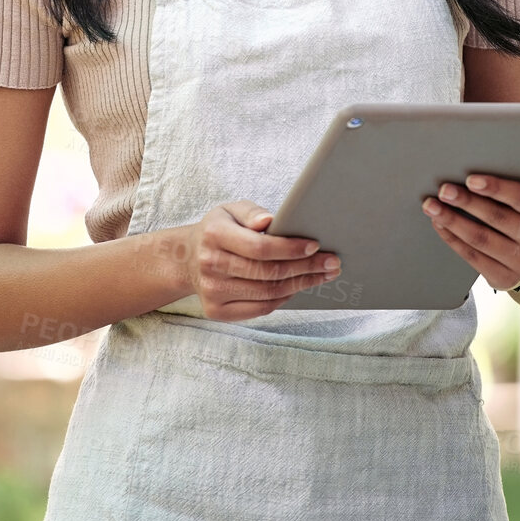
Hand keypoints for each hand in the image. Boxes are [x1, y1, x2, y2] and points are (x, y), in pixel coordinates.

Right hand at [179, 202, 342, 321]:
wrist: (187, 259)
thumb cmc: (219, 230)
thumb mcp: (231, 210)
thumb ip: (251, 212)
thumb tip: (270, 220)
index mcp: (214, 234)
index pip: (259, 247)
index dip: (290, 248)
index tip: (315, 246)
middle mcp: (210, 265)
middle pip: (268, 272)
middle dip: (306, 268)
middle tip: (332, 263)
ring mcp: (212, 291)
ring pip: (268, 293)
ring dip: (301, 284)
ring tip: (322, 275)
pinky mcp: (216, 311)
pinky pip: (260, 308)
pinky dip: (284, 298)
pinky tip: (298, 286)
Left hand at [421, 166, 519, 290]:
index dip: (496, 188)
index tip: (470, 179)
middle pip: (498, 218)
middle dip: (467, 203)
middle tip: (444, 190)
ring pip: (482, 240)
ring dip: (453, 221)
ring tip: (431, 206)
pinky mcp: (503, 279)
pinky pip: (473, 258)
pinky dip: (452, 239)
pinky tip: (438, 224)